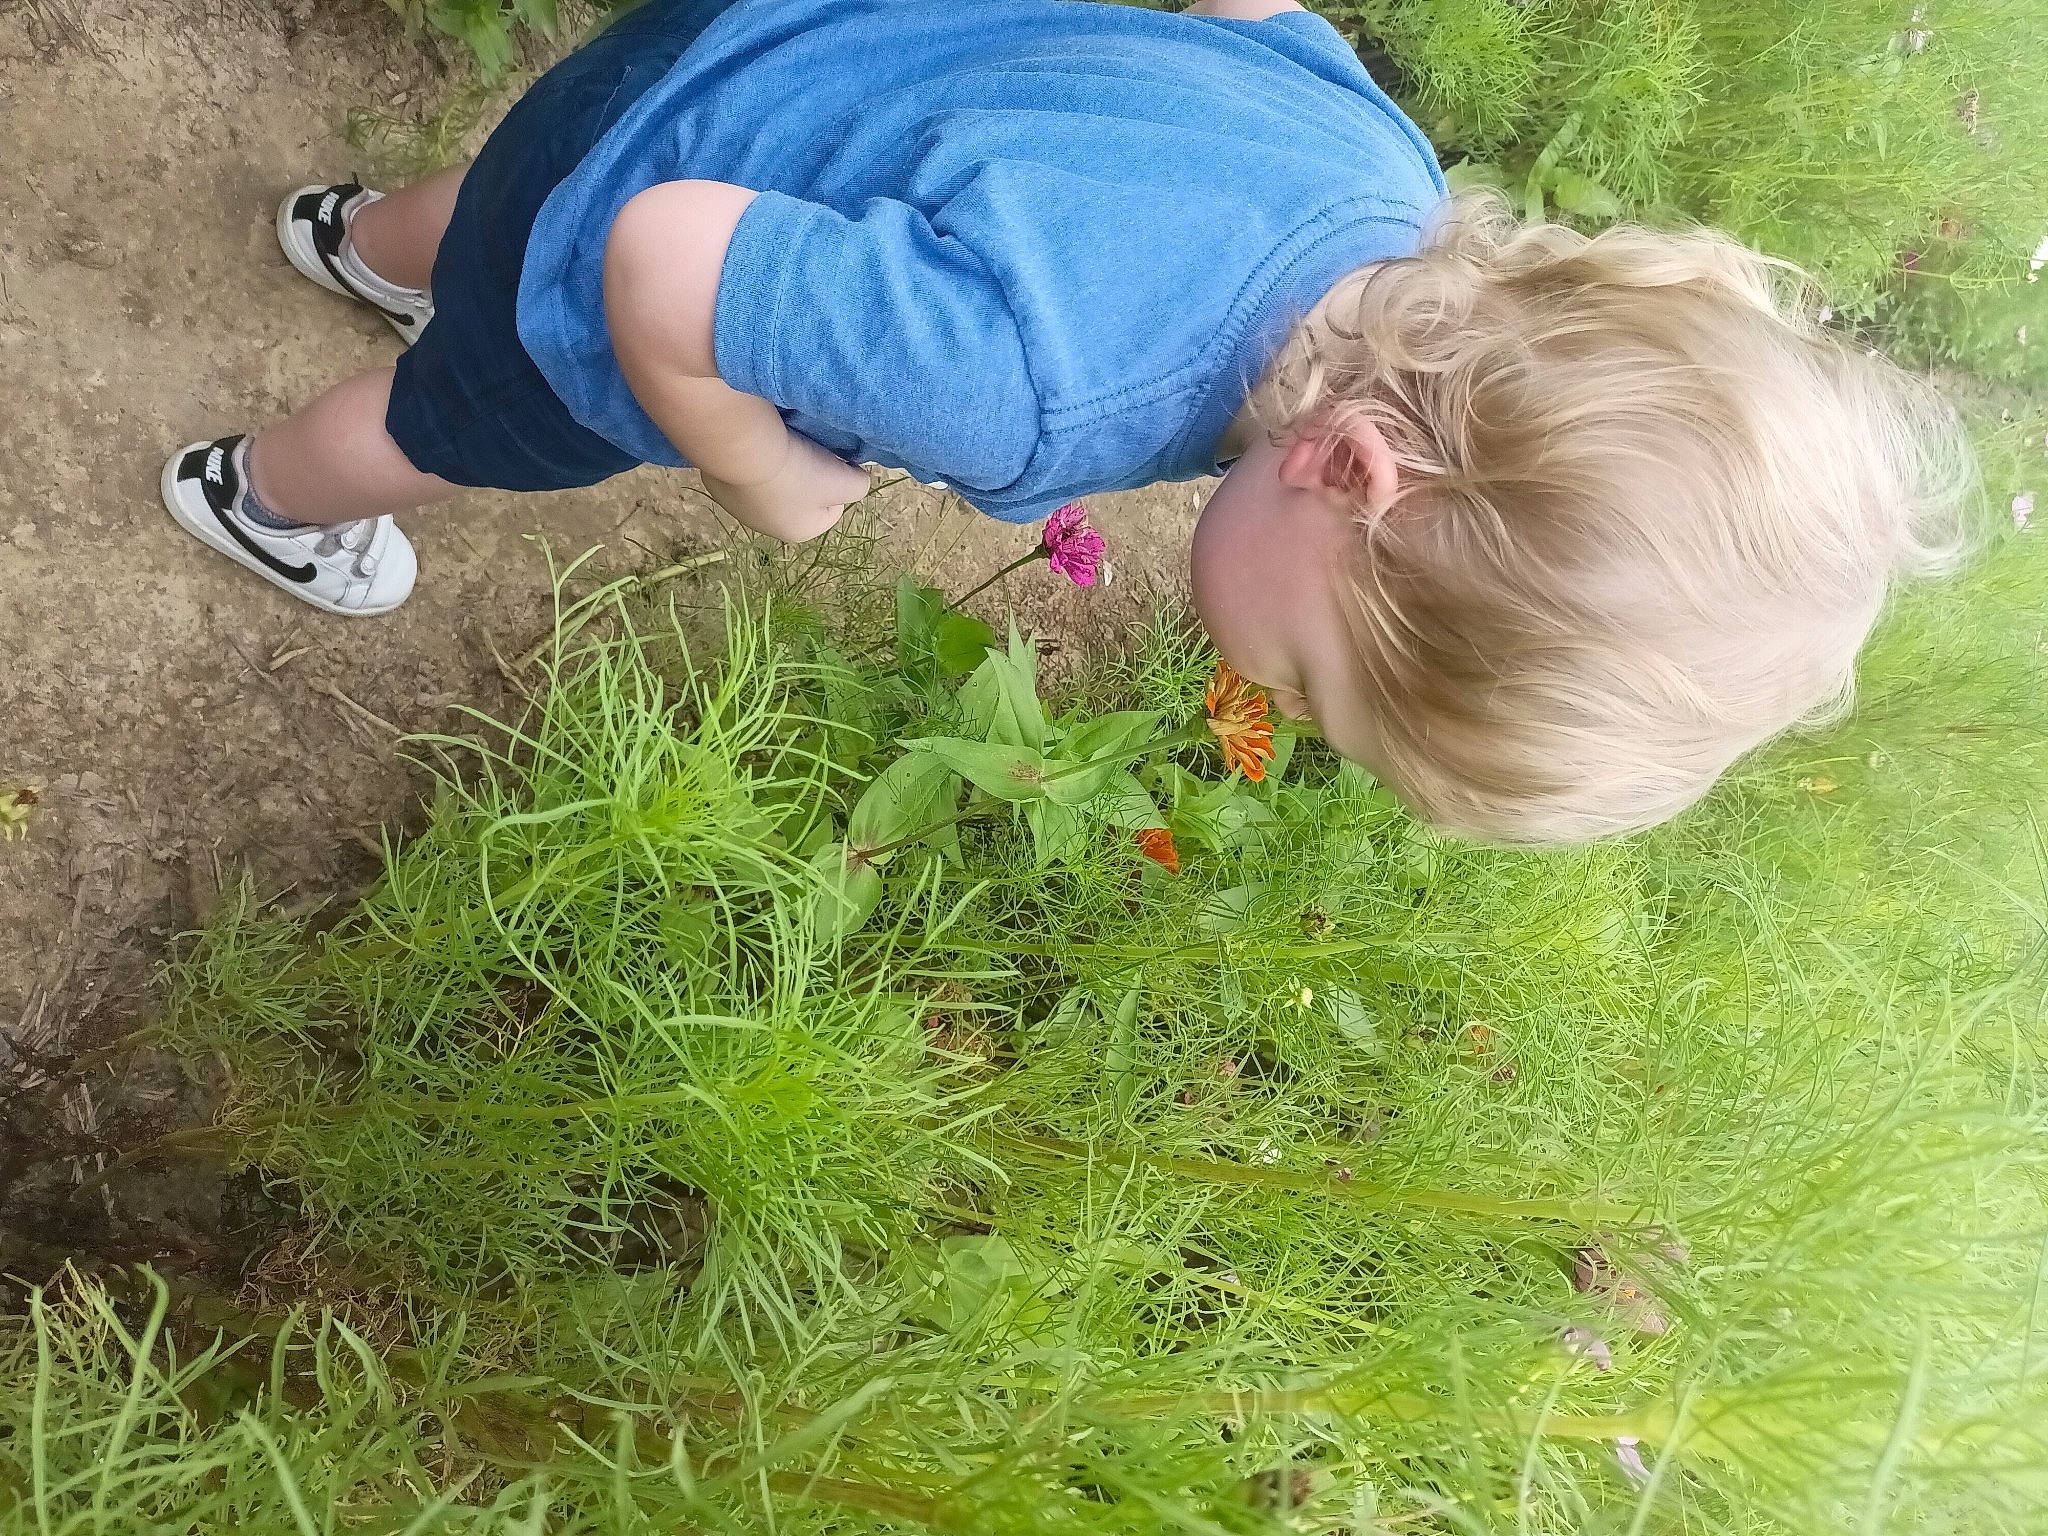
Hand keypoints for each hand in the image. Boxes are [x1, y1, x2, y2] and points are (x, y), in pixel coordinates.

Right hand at [700, 434, 870, 542]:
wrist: (742, 448)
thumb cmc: (800, 470)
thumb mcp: (849, 481)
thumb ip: (860, 485)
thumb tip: (855, 479)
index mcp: (800, 532)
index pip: (832, 509)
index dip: (836, 482)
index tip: (830, 462)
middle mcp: (766, 527)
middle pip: (800, 496)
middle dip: (806, 474)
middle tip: (808, 449)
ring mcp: (737, 507)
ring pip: (771, 484)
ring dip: (778, 466)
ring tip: (780, 445)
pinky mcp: (718, 483)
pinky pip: (745, 469)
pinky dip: (753, 457)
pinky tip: (756, 443)